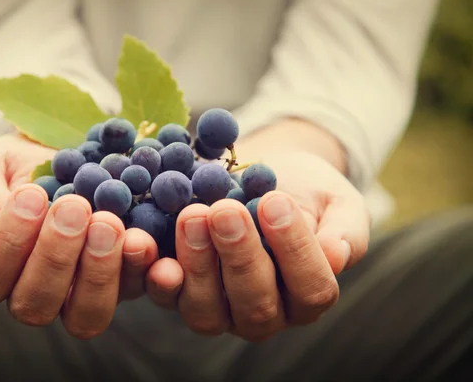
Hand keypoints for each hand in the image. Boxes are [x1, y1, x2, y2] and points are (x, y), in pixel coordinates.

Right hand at [0, 133, 158, 337]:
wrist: (73, 157)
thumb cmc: (23, 166)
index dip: (7, 242)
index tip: (31, 194)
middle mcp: (35, 291)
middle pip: (36, 305)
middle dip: (55, 257)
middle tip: (74, 206)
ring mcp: (82, 293)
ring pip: (86, 316)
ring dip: (98, 271)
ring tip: (108, 222)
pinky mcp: (125, 282)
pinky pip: (135, 290)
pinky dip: (141, 267)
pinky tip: (143, 238)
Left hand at [145, 149, 369, 341]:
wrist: (266, 176)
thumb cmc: (308, 192)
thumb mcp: (338, 203)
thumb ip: (345, 231)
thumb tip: (336, 256)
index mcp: (308, 296)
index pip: (310, 289)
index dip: (294, 250)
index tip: (276, 202)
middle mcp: (264, 313)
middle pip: (254, 304)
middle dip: (238, 256)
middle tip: (225, 210)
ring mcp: (218, 309)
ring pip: (205, 309)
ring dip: (196, 263)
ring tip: (192, 215)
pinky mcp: (180, 292)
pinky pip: (165, 295)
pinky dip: (154, 273)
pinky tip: (146, 243)